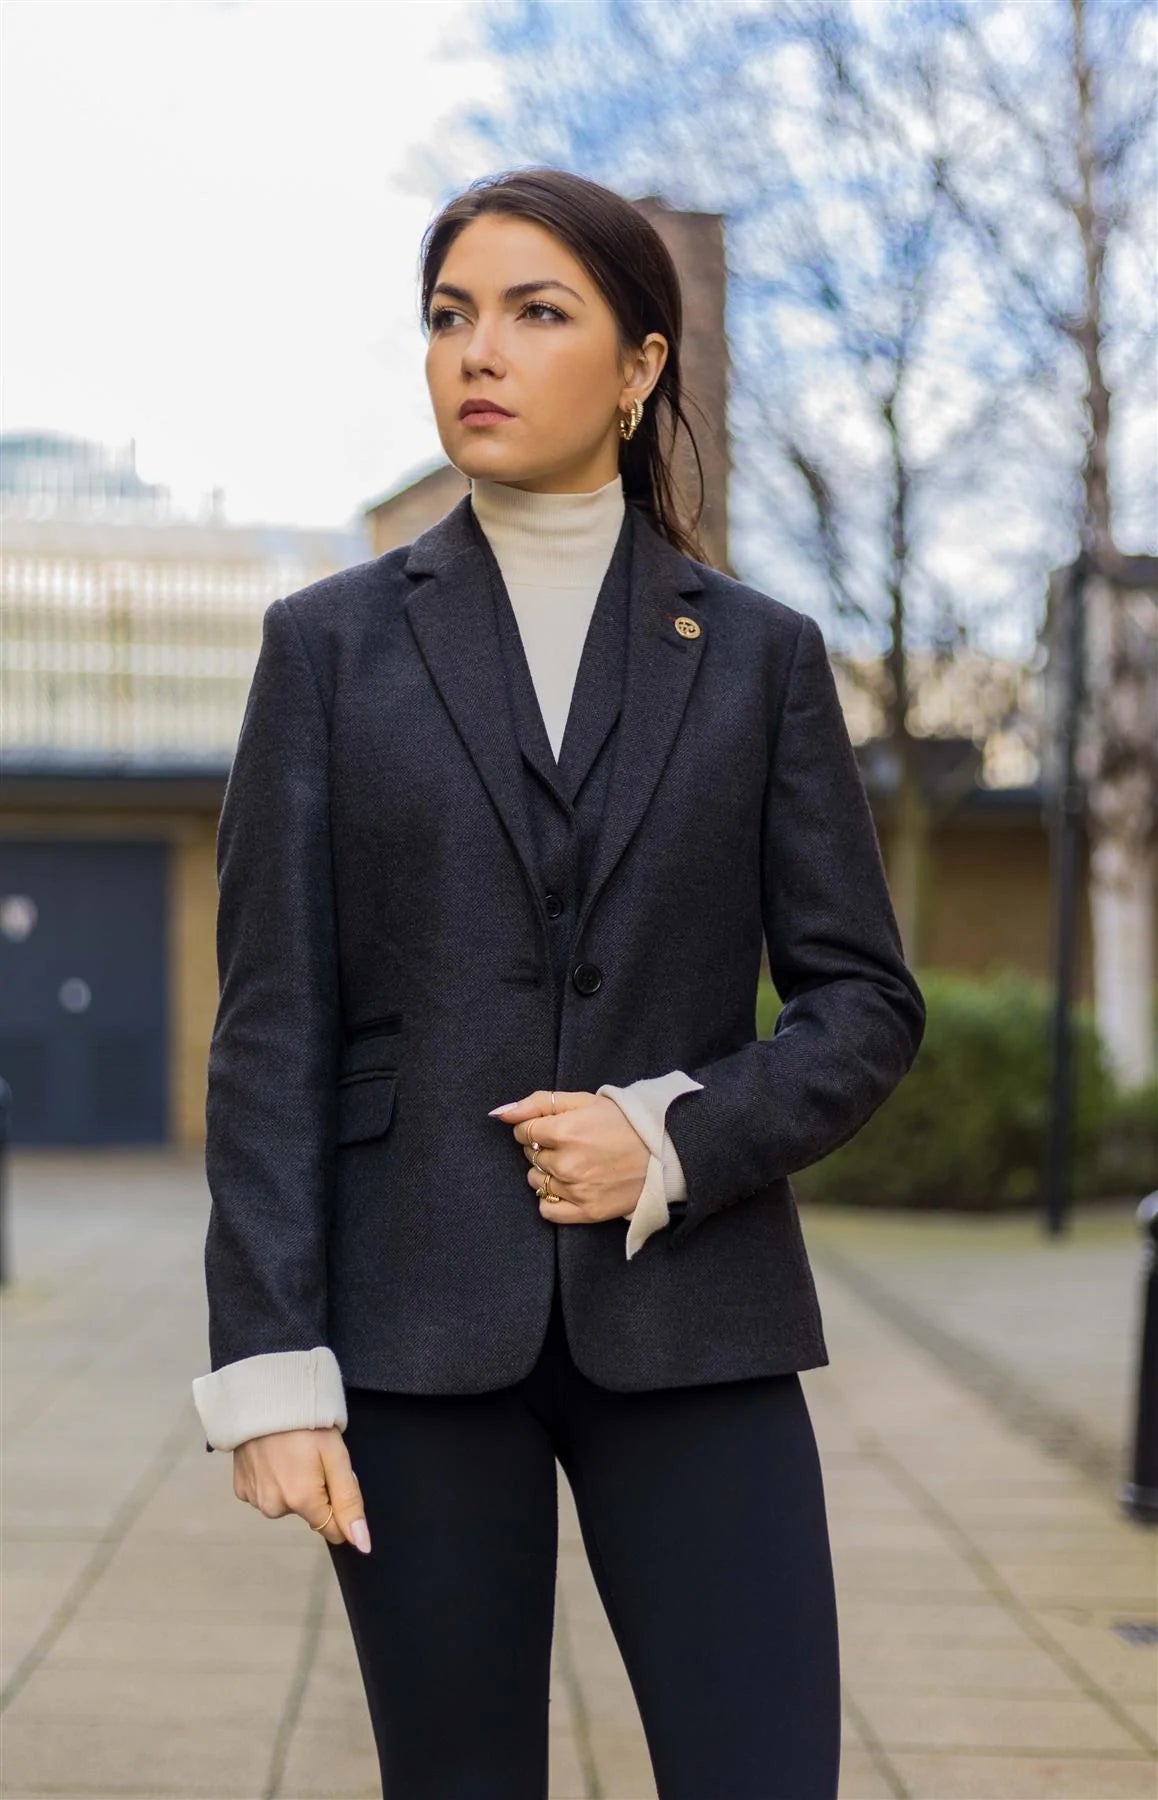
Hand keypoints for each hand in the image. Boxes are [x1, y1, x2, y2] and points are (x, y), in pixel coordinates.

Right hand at [233, 1428, 370, 1552]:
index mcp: (301, 1501)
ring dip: (293, 1486)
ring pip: (286, 1504)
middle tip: (314, 1458)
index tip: (335, 1478)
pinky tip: (273, 1457)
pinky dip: (272, 1480)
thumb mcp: (337, 1457)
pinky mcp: (241, 1489)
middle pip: (309, 1514)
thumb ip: (349, 1502)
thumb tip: (361, 1543)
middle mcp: (275, 1507)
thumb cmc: (306, 1423)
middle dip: (317, 1493)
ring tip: (291, 1453)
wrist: (263, 1398)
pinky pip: (266, 1494)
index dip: (340, 1507)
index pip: (332, 1529)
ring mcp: (255, 1499)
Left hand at [489, 1089, 649, 1224]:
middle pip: (530, 1157)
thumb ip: (538, 1103)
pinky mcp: (587, 1212)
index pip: (523, 1132)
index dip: (535, 1127)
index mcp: (565, 1132)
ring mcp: (576, 1190)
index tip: (555, 1128)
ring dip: (547, 1173)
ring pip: (536, 1182)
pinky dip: (552, 1199)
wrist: (665, 1151)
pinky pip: (547, 1210)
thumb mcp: (583, 1100)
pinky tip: (569, 1186)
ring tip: (575, 1164)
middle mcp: (567, 1164)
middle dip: (544, 1149)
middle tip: (572, 1144)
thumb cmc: (624, 1122)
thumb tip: (499, 1114)